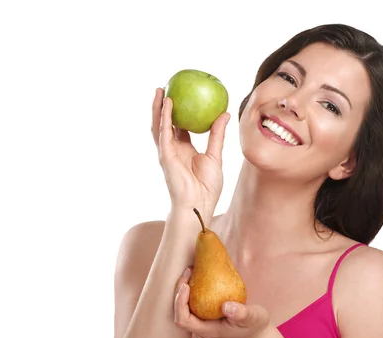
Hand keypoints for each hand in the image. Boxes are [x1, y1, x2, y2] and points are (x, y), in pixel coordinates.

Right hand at [151, 88, 230, 217]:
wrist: (199, 204)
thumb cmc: (208, 186)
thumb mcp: (215, 155)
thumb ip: (217, 134)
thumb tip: (224, 114)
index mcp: (185, 150)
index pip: (179, 128)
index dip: (180, 113)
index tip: (184, 97)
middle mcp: (173, 149)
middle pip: (165, 123)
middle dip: (163, 107)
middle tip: (167, 88)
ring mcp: (167, 152)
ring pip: (159, 125)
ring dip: (158, 108)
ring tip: (160, 90)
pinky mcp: (166, 155)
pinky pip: (164, 132)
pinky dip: (165, 118)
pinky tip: (168, 104)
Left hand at [173, 267, 270, 337]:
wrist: (258, 336)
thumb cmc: (255, 326)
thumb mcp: (254, 318)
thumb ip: (241, 313)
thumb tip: (226, 306)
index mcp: (208, 332)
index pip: (183, 320)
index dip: (180, 303)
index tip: (186, 285)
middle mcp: (201, 330)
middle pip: (179, 312)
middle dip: (179, 291)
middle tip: (189, 270)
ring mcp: (202, 325)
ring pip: (184, 308)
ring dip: (184, 289)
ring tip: (191, 270)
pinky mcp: (205, 319)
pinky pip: (192, 305)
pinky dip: (192, 290)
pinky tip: (198, 275)